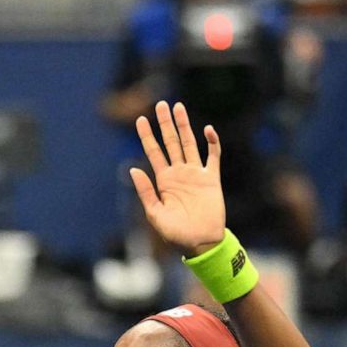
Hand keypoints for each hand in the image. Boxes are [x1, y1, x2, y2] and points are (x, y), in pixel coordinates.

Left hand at [129, 101, 226, 254]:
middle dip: (165, 124)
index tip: (140, 119)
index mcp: (163, 180)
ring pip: (189, 143)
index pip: (153, 152)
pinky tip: (208, 130)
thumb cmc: (175, 233)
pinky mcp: (212, 178)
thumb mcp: (154, 213)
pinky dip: (212, 143)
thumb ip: (145, 191)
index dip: (147, 136)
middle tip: (160, 104)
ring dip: (184, 126)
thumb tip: (133, 169)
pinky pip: (213, 156)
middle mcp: (179, 173)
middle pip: (171, 142)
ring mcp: (196, 173)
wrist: (200, 242)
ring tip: (178, 108)